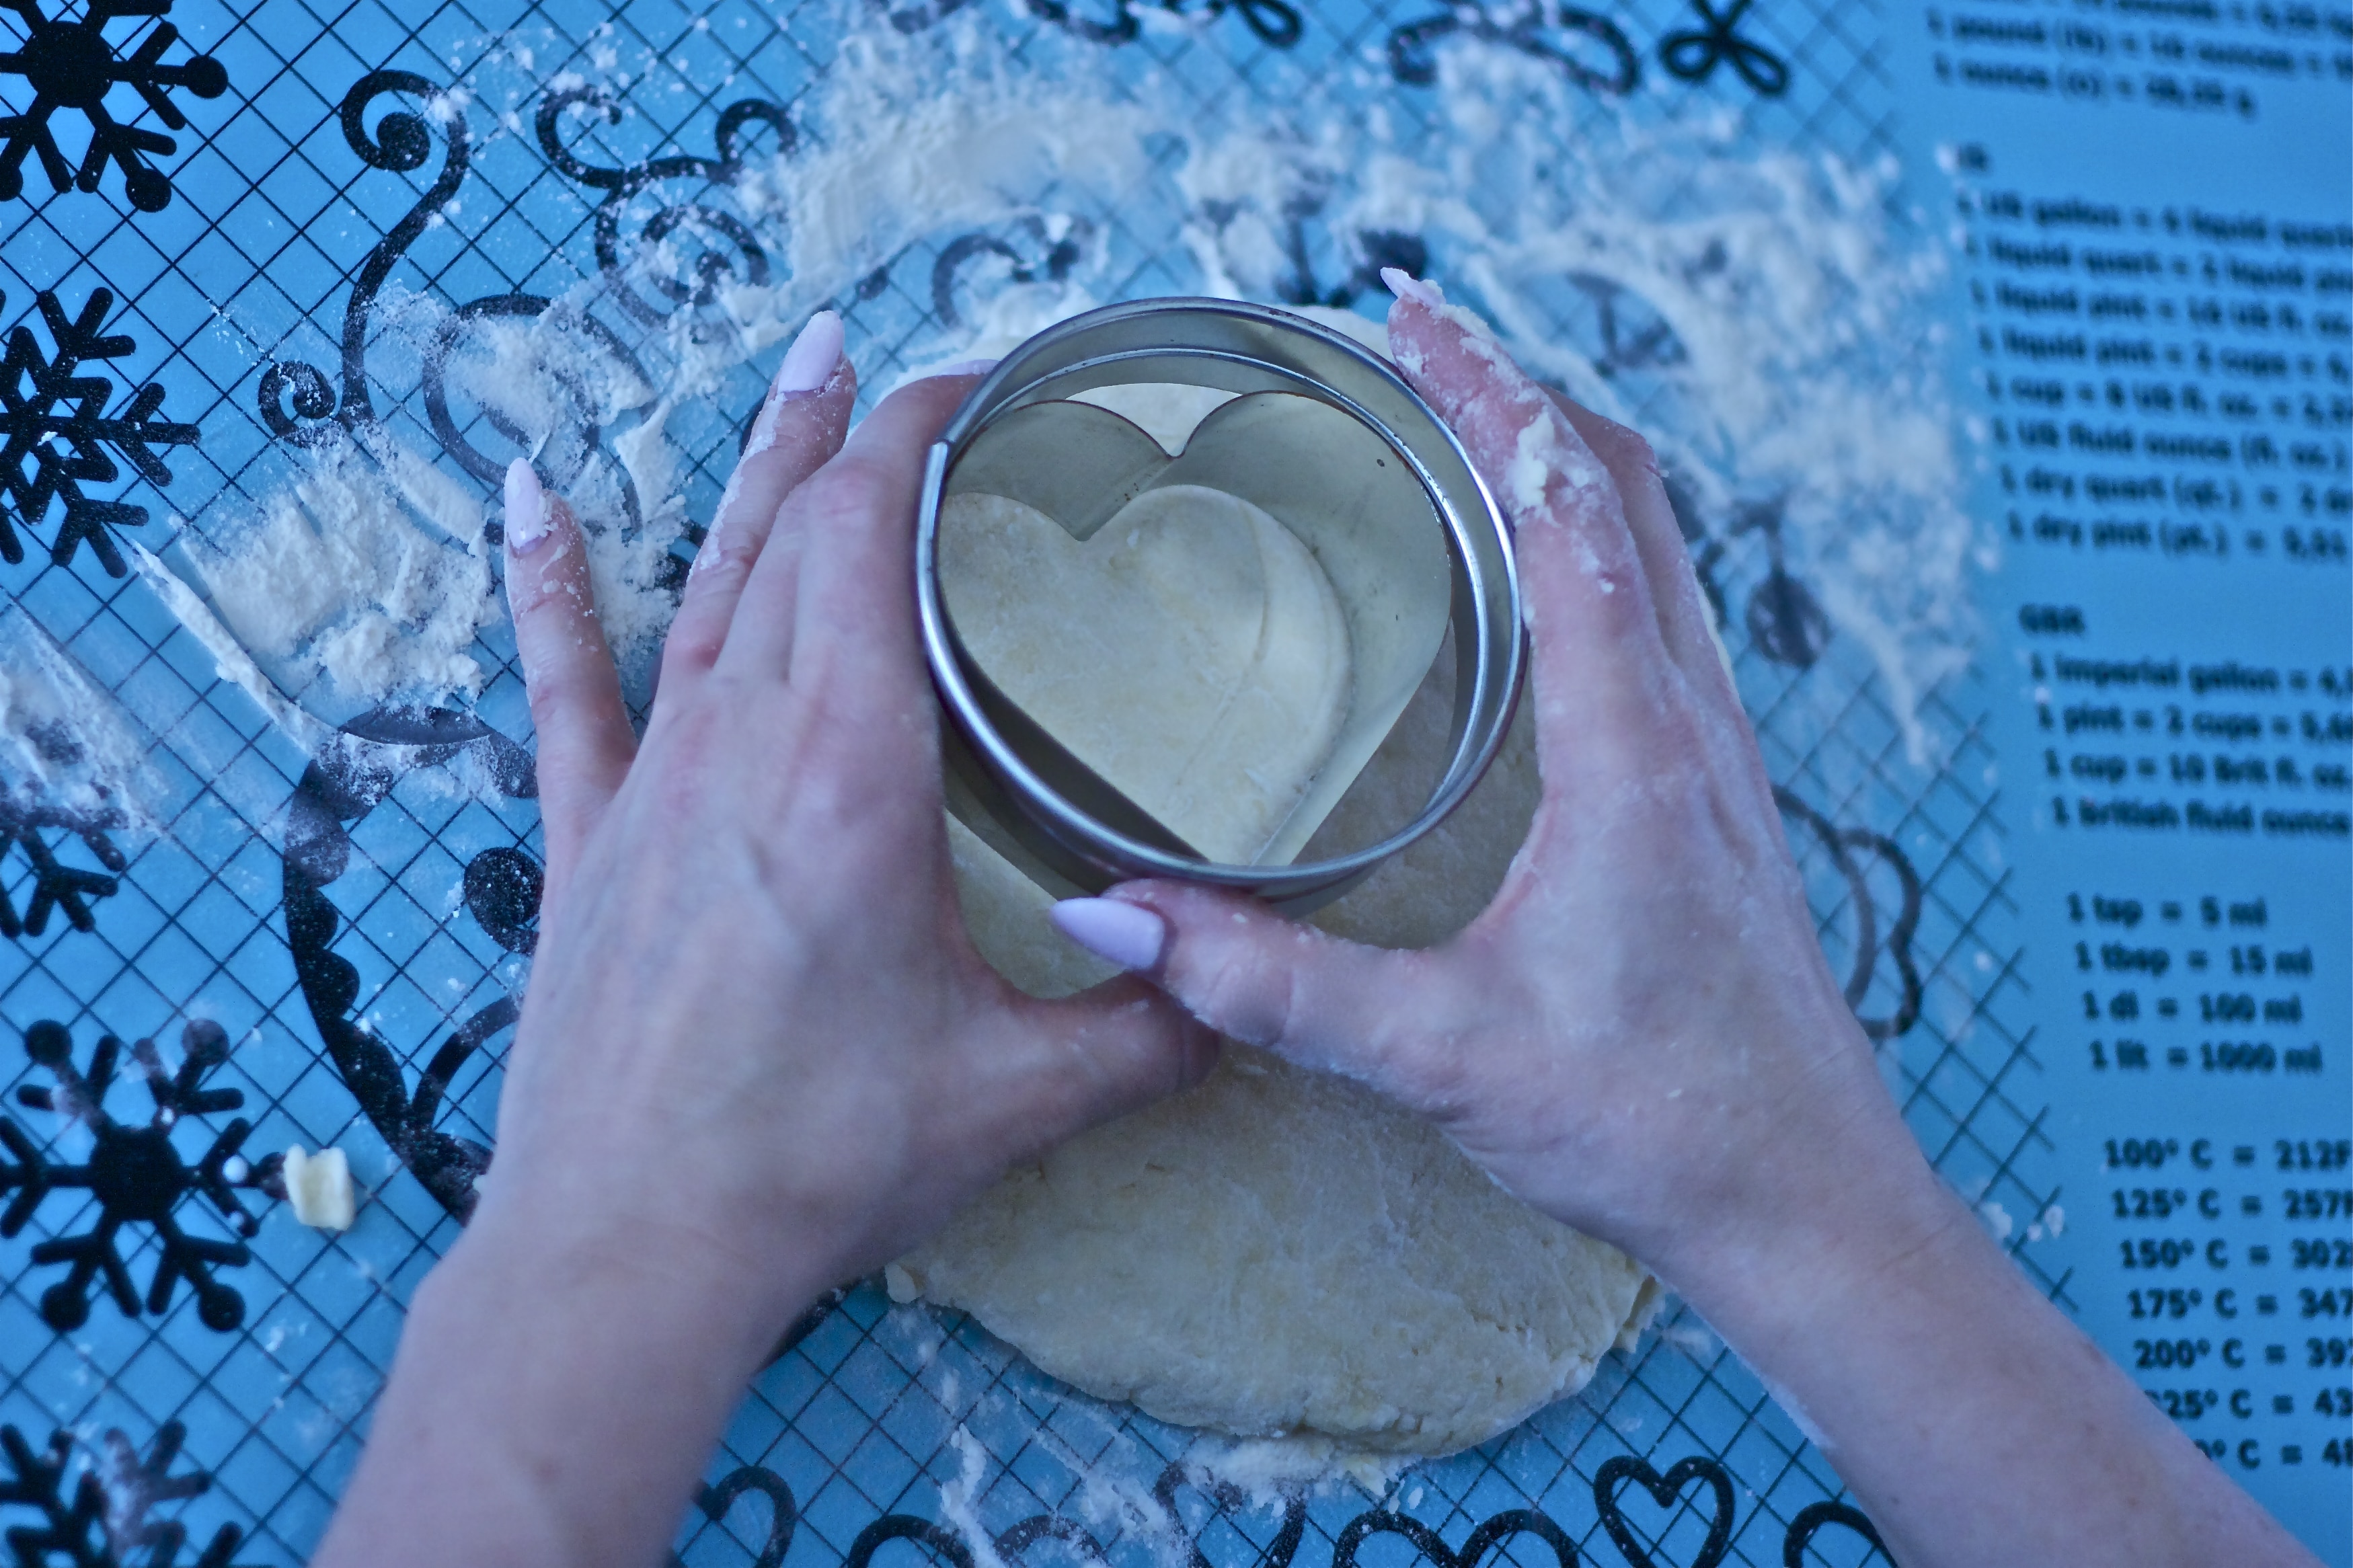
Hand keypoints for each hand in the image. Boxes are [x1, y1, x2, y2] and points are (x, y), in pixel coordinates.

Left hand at [318, 316, 1211, 1567]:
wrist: (629, 1251)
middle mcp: (739, 741)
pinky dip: (548, 586)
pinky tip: (525, 496)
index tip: (989, 382)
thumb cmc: (814, 1161)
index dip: (925, 432)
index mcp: (849, 768)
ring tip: (799, 369)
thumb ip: (1151, 1032)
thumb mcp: (1018, 1096)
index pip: (873, 535)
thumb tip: (1249, 994)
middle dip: (860, 431)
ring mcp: (652, 784)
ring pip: (708, 584)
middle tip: (911, 365)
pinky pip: (566, 686)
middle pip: (797, 534)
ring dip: (758, 471)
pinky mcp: (590, 842)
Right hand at [1053, 281, 1927, 1287]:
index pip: (1562, 510)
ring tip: (1467, 417)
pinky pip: (1667, 606)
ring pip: (1662, 540)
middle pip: (1627, 488)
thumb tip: (1116, 923)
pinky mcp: (1720, 791)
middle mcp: (1691, 719)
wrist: (1806, 1197)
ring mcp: (1720, 749)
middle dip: (1522, 389)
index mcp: (1632, 745)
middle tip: (1415, 338)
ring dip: (1569, 454)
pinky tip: (1539, 578)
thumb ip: (1274, 987)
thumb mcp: (1445, 1053)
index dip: (1485, 391)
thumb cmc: (1657, 1121)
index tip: (1406, 310)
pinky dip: (1600, 536)